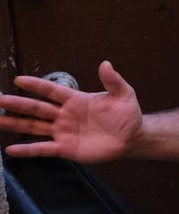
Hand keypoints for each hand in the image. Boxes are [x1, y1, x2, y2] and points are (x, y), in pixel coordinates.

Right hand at [0, 61, 142, 161]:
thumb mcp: (123, 95)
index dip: (37, 85)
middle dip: (18, 104)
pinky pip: (43, 149)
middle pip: (37, 108)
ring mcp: (63, 132)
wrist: (132, 138)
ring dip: (16, 124)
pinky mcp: (65, 148)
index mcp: (76, 100)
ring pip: (34, 127)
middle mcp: (65, 115)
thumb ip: (113, 81)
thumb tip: (106, 63)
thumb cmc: (127, 115)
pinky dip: (27, 150)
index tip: (18, 79)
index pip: (52, 91)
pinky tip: (10, 150)